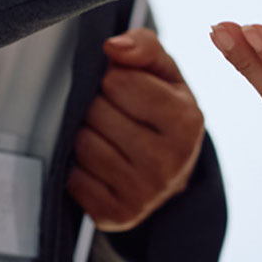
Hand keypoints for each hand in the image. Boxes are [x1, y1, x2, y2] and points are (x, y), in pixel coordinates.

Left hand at [68, 29, 205, 231]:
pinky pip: (73, 180)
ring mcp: (145, 193)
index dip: (114, 80)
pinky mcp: (118, 215)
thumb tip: (112, 47)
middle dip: (99, 107)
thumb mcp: (164, 74)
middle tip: (115, 115)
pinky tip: (100, 165)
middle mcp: (170, 162)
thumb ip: (144, 46)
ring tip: (108, 138)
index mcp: (187, 122)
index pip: (118, 82)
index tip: (125, 90)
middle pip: (97, 113)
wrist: (173, 172)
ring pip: (82, 145)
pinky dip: (79, 169)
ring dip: (86, 135)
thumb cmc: (164, 113)